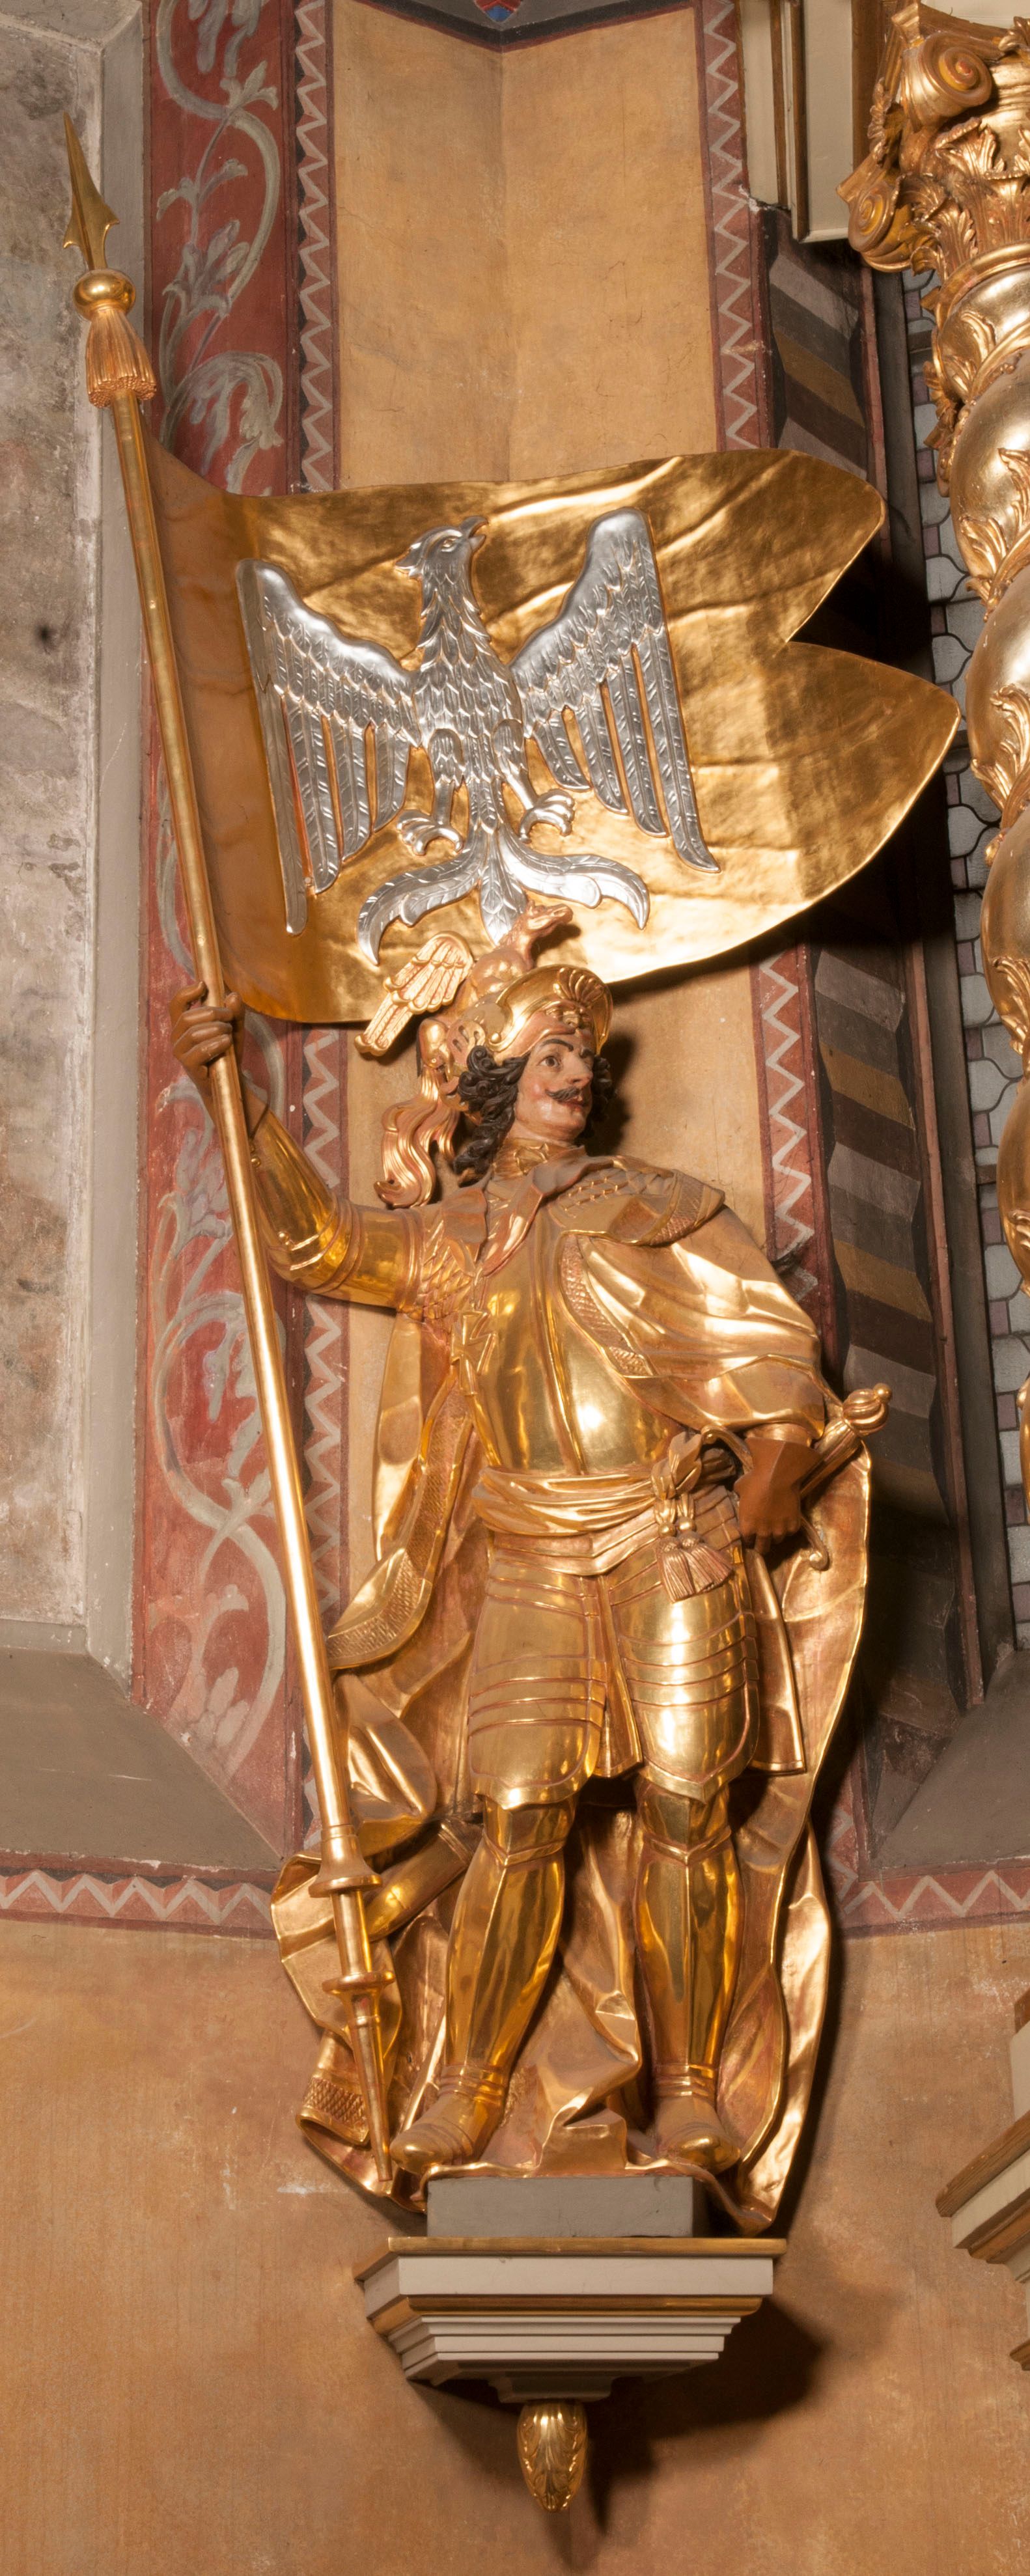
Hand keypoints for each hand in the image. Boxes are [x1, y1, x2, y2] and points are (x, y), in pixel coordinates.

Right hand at [169, 979, 243, 1096]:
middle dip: (212, 1013)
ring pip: (194, 1033)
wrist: (230, 1079)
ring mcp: (180, 1052)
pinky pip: (200, 1050)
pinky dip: (216, 1043)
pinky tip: (227, 1042)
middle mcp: (177, 1037)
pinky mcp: (188, 1066)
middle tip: (230, 1017)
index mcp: (183, 1025)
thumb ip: (235, 1013)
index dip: (186, 992)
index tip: (203, 985)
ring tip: (230, 1033)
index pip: (176, 1004)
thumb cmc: (227, 1050)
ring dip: (217, 1029)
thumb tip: (233, 996)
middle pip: (188, 1017)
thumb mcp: (235, 1028)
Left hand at [736, 1436, 809, 1549]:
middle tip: (763, 1540)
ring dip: (776, 1535)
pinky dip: (789, 1527)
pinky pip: (790, 1531)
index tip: (751, 1535)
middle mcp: (763, 1533)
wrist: (778, 1476)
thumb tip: (739, 1495)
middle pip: (762, 1548)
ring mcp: (779, 1531)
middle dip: (761, 1545)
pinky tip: (787, 1518)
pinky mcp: (793, 1526)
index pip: (747, 1541)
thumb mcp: (740, 1489)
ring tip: (776, 1526)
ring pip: (777, 1540)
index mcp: (747, 1527)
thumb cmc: (755, 1481)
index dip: (749, 1538)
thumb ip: (739, 1497)